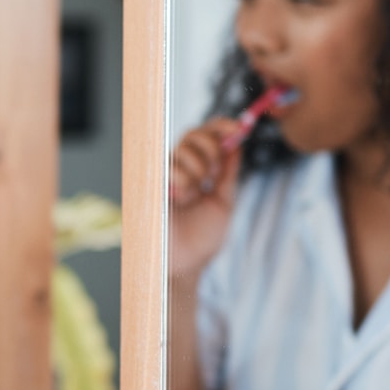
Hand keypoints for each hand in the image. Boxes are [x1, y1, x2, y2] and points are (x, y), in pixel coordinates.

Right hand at [169, 119, 244, 280]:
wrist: (186, 264)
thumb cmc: (201, 238)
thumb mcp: (223, 200)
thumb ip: (228, 173)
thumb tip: (236, 145)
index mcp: (197, 170)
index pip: (206, 135)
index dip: (221, 126)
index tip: (239, 127)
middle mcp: (179, 169)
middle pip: (193, 133)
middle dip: (210, 148)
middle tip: (212, 175)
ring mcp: (164, 175)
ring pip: (183, 147)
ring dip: (198, 169)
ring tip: (195, 194)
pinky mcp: (151, 183)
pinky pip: (169, 165)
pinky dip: (183, 180)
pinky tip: (181, 198)